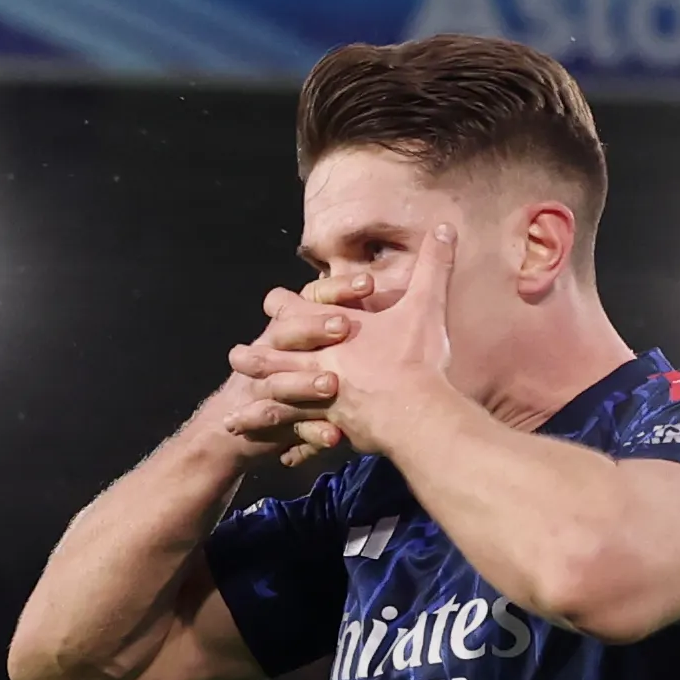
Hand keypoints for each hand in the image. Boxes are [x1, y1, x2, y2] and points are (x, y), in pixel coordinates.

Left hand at [230, 224, 462, 459]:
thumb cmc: (416, 359)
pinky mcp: (330, 427)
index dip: (283, 306)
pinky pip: (301, 434)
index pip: (294, 310)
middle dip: (256, 357)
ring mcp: (318, 398)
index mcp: (330, 330)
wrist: (415, 413)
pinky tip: (276, 453)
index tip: (273, 304)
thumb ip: (435, 265)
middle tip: (235, 358)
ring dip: (257, 405)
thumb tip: (446, 226)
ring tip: (233, 413)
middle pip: (274, 355)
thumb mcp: (426, 305)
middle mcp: (316, 362)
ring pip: (278, 398)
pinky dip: (289, 443)